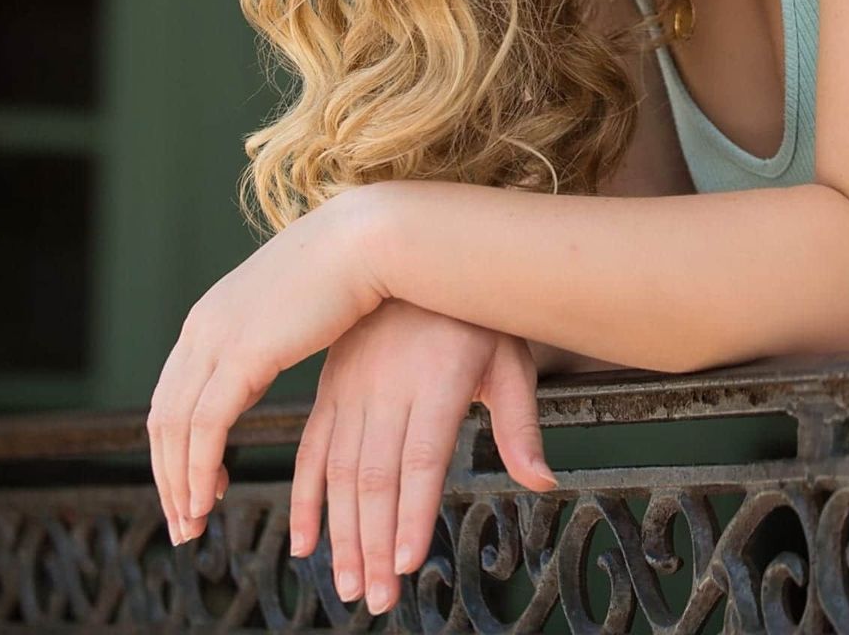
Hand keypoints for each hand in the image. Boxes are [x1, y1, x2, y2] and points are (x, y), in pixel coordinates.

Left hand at [148, 186, 387, 542]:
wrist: (368, 238)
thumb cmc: (350, 268)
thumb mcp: (293, 304)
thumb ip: (271, 330)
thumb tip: (277, 343)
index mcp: (211, 317)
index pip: (172, 396)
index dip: (176, 449)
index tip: (195, 488)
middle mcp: (201, 328)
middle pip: (163, 418)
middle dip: (168, 477)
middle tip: (185, 523)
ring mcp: (216, 338)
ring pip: (175, 428)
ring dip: (179, 484)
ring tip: (194, 524)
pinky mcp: (241, 354)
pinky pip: (204, 426)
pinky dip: (199, 469)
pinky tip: (210, 498)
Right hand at [293, 300, 556, 615]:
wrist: (415, 249)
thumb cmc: (475, 312)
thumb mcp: (510, 356)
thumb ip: (520, 423)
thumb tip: (543, 480)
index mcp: (435, 380)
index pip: (419, 460)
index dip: (410, 514)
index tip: (405, 563)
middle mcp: (386, 387)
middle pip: (375, 478)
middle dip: (372, 545)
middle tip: (375, 599)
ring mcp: (352, 389)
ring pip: (340, 473)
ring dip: (341, 535)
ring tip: (349, 586)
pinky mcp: (330, 390)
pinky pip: (311, 450)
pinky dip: (305, 498)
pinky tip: (306, 541)